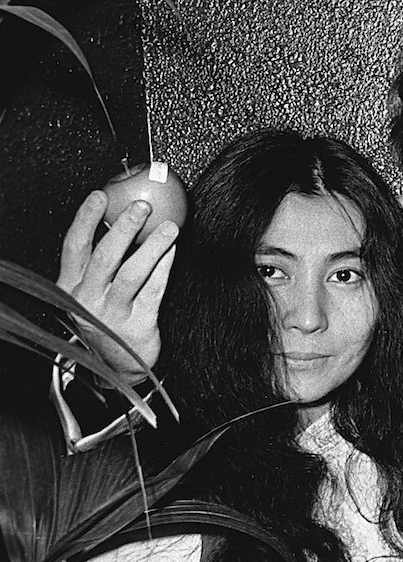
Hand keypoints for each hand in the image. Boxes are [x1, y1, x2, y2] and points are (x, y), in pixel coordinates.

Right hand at [57, 191, 176, 383]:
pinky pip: (153, 290)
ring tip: (170, 227)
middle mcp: (86, 301)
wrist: (116, 366)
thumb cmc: (107, 319)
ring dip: (152, 246)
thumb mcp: (92, 292)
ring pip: (131, 273)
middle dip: (123, 228)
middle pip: (104, 257)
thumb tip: (122, 218)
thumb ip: (100, 262)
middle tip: (142, 206)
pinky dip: (164, 268)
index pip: (74, 247)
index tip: (101, 195)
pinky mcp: (136, 326)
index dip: (86, 219)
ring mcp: (110, 315)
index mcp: (70, 287)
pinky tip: (174, 252)